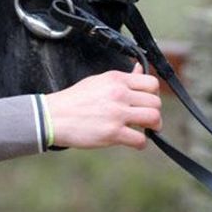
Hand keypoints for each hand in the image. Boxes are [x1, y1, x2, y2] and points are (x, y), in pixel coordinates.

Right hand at [45, 63, 161, 149]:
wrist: (55, 116)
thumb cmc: (75, 99)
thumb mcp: (98, 81)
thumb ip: (122, 77)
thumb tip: (139, 68)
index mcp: (115, 79)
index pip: (151, 83)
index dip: (153, 94)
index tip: (146, 101)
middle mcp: (119, 94)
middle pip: (155, 102)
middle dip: (153, 112)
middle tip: (145, 118)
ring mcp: (117, 113)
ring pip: (153, 119)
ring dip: (152, 127)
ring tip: (143, 129)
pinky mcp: (113, 133)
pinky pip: (141, 140)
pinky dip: (139, 142)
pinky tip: (131, 139)